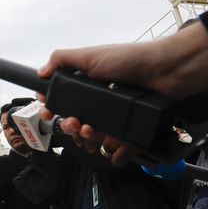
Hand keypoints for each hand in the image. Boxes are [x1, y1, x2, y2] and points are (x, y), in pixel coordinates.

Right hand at [36, 22, 207, 164]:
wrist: (166, 72)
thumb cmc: (131, 60)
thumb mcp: (91, 55)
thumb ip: (62, 60)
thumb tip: (41, 72)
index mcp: (88, 86)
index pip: (64, 104)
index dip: (55, 110)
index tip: (50, 114)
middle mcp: (100, 103)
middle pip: (76, 125)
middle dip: (71, 127)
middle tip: (77, 123)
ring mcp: (115, 117)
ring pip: (94, 139)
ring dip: (90, 140)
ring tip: (96, 131)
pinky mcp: (131, 130)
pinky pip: (118, 149)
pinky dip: (115, 153)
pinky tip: (113, 150)